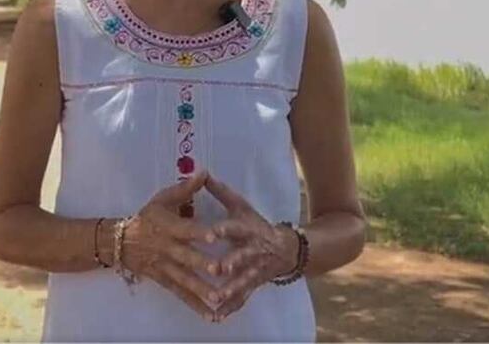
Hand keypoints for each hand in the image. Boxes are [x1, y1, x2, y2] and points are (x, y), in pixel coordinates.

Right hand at [121, 172, 224, 319]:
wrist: (120, 241)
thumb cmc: (147, 217)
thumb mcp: (162, 199)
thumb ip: (185, 189)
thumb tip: (204, 172)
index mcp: (168, 227)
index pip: (184, 230)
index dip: (198, 232)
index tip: (213, 235)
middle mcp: (167, 249)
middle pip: (185, 258)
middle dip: (202, 264)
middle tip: (220, 270)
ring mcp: (165, 268)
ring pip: (184, 280)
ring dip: (201, 290)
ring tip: (218, 299)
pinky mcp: (164, 281)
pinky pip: (180, 295)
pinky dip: (195, 305)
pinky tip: (211, 315)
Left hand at [206, 175, 299, 321]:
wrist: (286, 249)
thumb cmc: (255, 225)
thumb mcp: (241, 207)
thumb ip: (220, 192)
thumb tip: (202, 172)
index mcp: (246, 229)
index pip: (233, 228)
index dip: (223, 230)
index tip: (210, 234)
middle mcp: (251, 250)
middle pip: (240, 257)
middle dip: (229, 264)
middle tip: (215, 269)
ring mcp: (253, 270)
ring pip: (241, 281)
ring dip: (229, 290)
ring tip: (215, 298)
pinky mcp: (252, 285)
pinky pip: (241, 298)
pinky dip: (230, 308)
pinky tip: (217, 316)